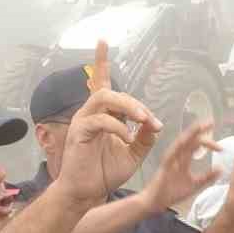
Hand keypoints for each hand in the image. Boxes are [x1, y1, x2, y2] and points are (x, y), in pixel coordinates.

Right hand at [59, 40, 162, 203]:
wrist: (88, 192)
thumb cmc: (106, 172)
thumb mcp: (133, 153)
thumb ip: (144, 137)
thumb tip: (154, 123)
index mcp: (103, 114)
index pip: (101, 82)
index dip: (101, 61)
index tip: (103, 40)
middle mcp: (91, 113)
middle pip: (111, 90)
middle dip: (134, 102)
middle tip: (149, 119)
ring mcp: (83, 120)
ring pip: (104, 98)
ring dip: (127, 106)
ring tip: (142, 120)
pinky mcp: (78, 132)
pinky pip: (100, 121)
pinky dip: (118, 128)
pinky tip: (127, 138)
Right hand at [137, 121, 222, 212]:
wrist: (157, 203)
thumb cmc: (172, 193)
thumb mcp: (195, 185)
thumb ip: (207, 177)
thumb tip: (221, 168)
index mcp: (184, 159)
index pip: (197, 145)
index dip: (208, 142)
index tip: (220, 147)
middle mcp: (178, 155)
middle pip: (190, 139)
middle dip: (200, 130)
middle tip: (211, 122)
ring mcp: (171, 159)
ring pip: (181, 142)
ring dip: (190, 133)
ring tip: (200, 125)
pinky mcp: (165, 165)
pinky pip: (171, 153)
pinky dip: (178, 146)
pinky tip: (185, 140)